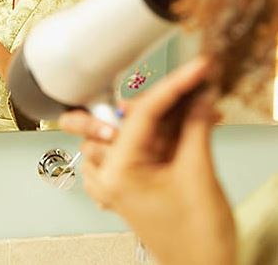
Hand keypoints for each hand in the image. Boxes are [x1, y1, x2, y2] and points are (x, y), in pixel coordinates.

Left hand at [59, 58, 235, 264]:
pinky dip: (156, 133)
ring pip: (128, 129)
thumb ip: (194, 126)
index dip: (173, 86)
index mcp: (117, 172)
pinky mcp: (129, 183)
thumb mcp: (198, 174)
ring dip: (161, 117)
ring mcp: (116, 179)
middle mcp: (108, 173)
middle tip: (189, 86)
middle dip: (160, 100)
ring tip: (192, 110)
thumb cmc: (196, 239)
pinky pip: (133, 146)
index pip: (142, 113)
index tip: (196, 69)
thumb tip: (199, 93)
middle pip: (128, 116)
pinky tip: (178, 129)